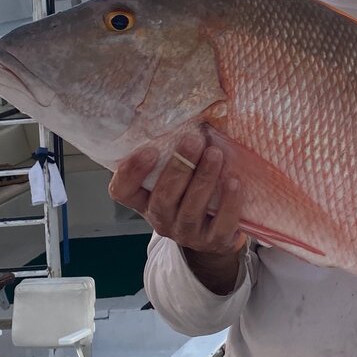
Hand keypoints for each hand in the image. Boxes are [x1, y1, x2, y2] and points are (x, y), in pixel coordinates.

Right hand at [109, 134, 245, 258]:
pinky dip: (228, 202)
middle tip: (193, 140)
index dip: (131, 172)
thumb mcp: (178, 177)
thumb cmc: (193, 195)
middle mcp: (161, 219)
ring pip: (191, 209)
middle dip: (179, 167)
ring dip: (204, 178)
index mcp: (145, 201)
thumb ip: (174, 155)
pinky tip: (234, 181)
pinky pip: (220, 224)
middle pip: (162, 197)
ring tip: (215, 154)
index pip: (122, 192)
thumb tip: (193, 114)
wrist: (215, 235)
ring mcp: (186, 234)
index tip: (149, 150)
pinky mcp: (214, 242)